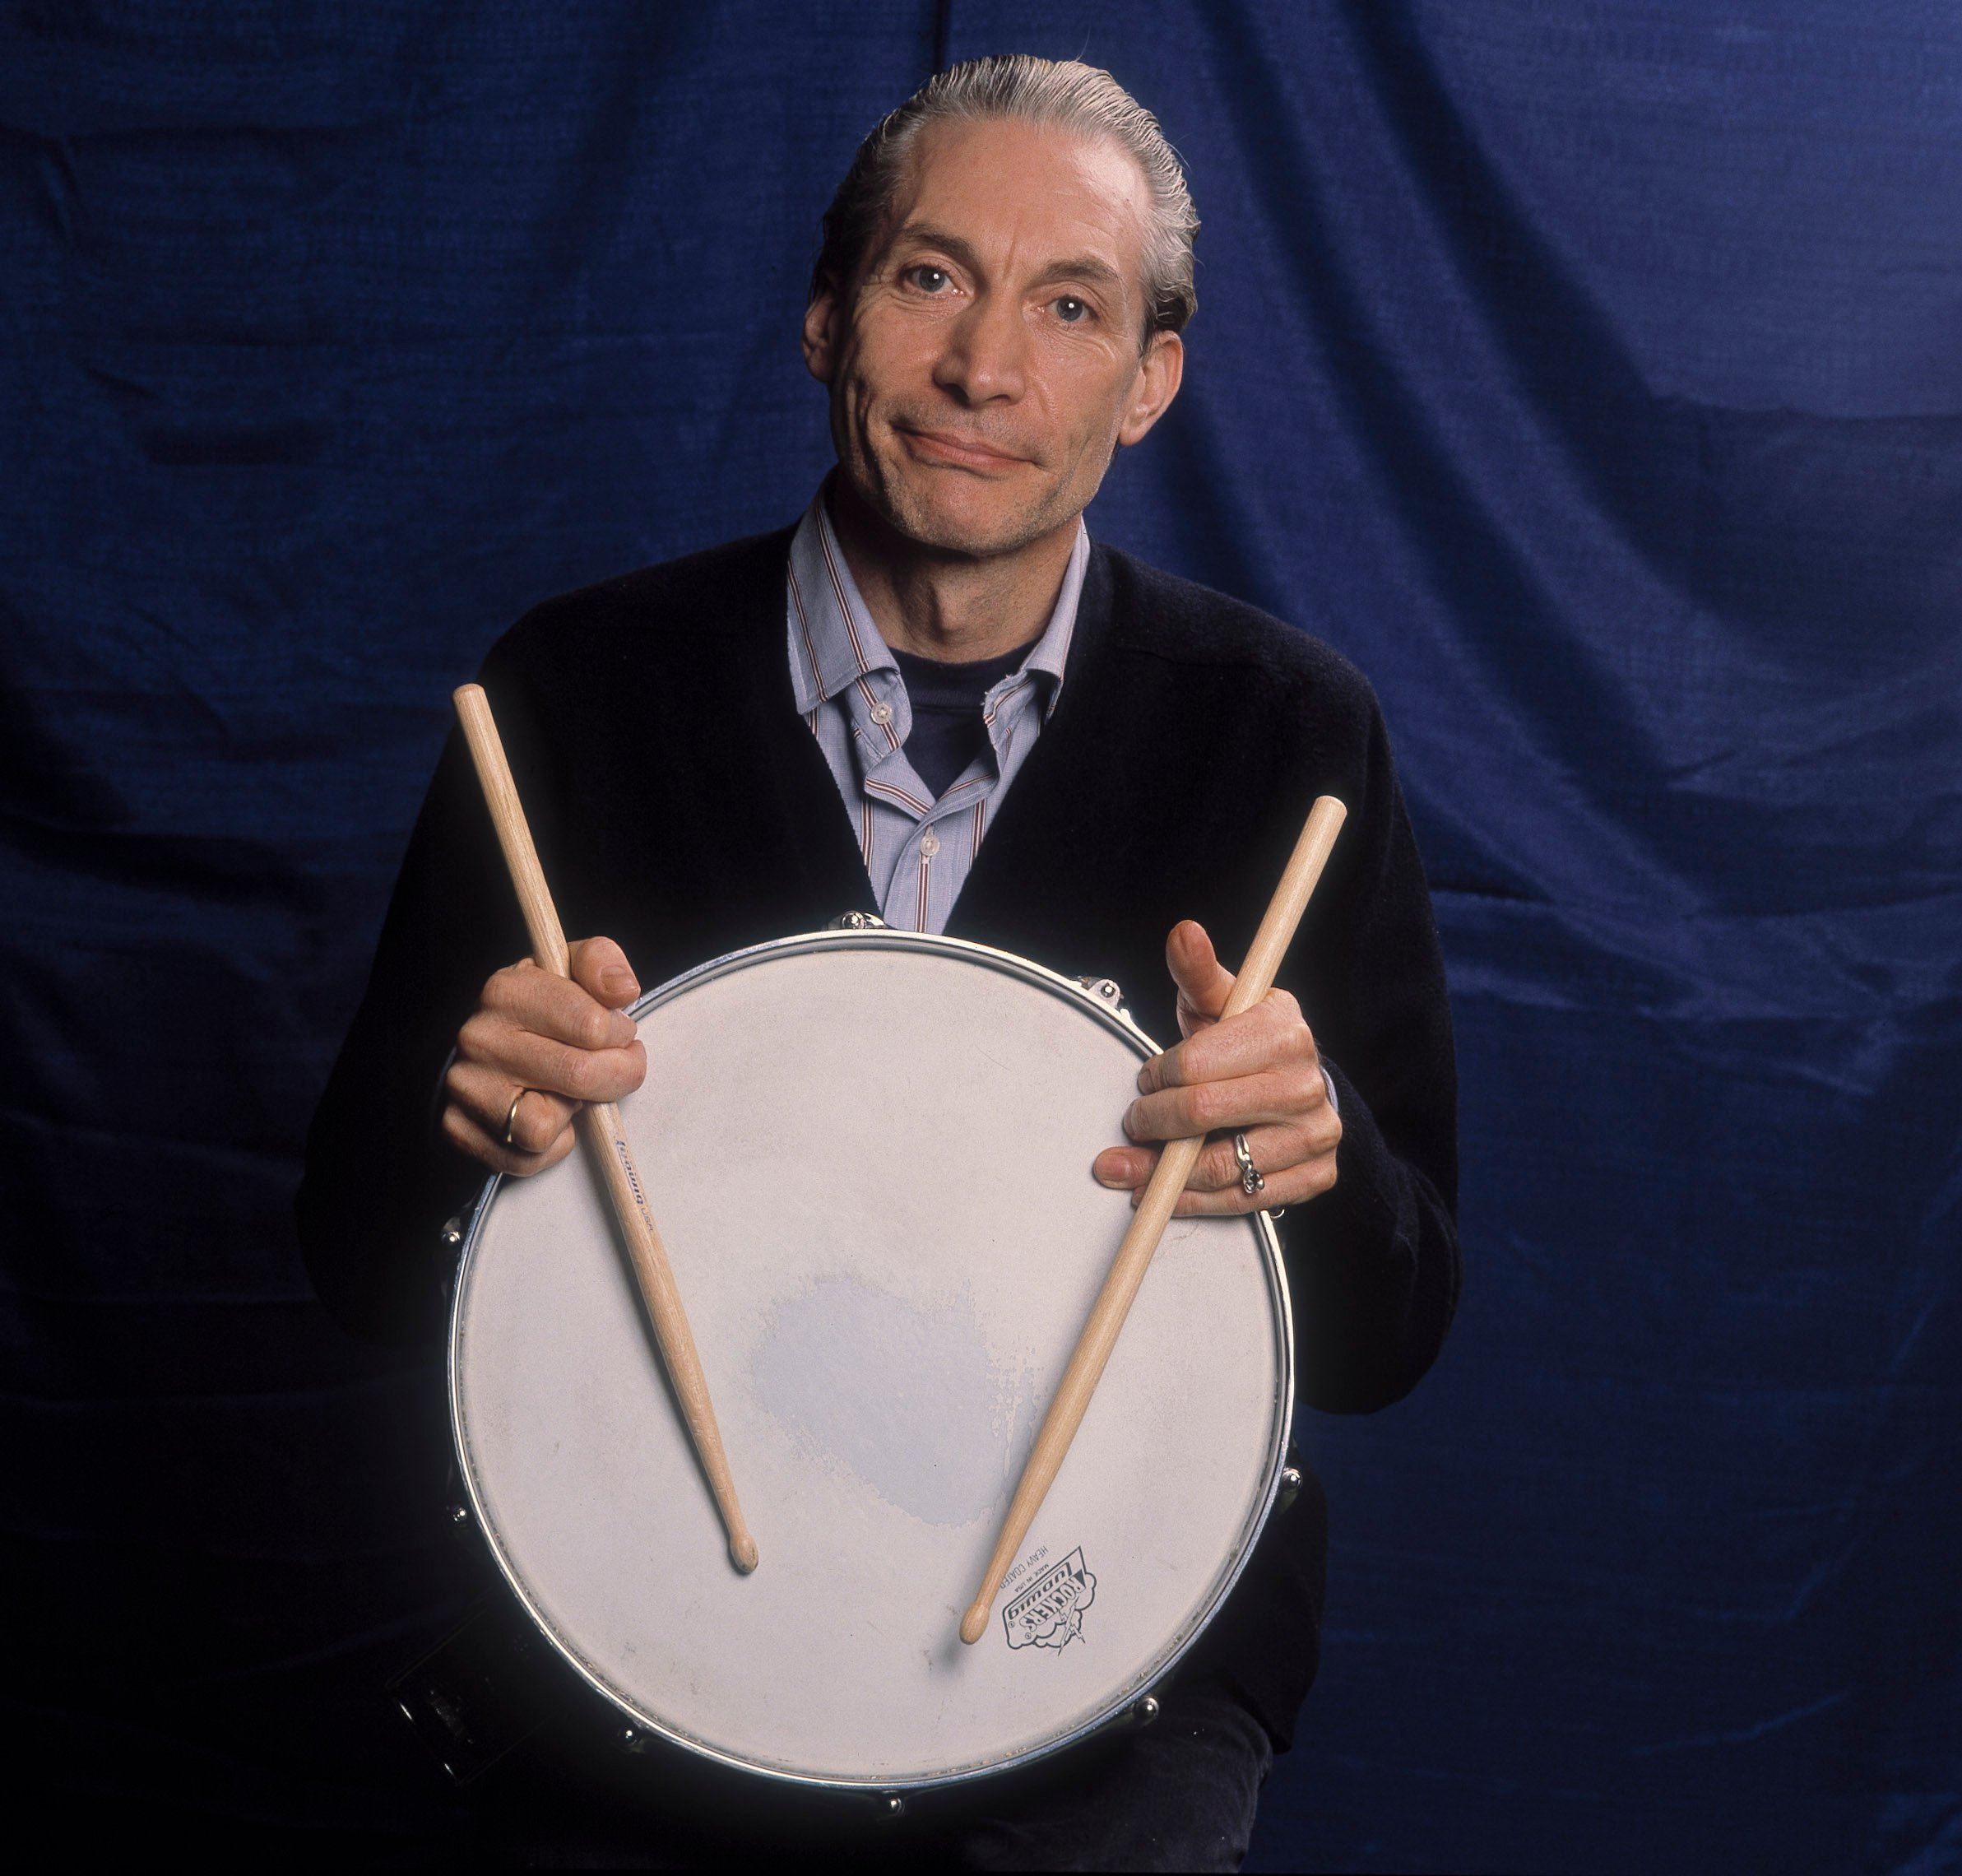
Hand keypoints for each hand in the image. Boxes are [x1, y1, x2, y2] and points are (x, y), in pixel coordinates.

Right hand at [441, 937, 646, 1174]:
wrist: (484, 1049)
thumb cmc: (541, 1011)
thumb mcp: (569, 969)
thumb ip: (601, 963)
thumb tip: (623, 990)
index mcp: (506, 991)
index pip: (593, 1026)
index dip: (621, 1035)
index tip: (618, 1033)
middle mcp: (479, 1039)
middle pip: (579, 1077)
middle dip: (615, 1077)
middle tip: (614, 1067)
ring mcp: (465, 1088)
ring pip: (543, 1127)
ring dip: (571, 1113)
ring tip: (569, 1089)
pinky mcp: (459, 1131)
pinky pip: (526, 1158)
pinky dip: (550, 1144)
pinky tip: (548, 1113)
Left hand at [1092, 919, 1340, 1215]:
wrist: (1294, 1088)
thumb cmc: (1244, 1042)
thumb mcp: (1220, 1001)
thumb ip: (1196, 971)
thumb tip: (1183, 933)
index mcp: (1283, 1031)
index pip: (1196, 1063)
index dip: (1157, 1076)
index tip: (1145, 1080)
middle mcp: (1306, 1083)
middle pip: (1203, 1113)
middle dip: (1152, 1122)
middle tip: (1132, 1123)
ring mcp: (1314, 1133)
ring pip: (1219, 1165)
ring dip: (1160, 1173)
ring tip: (1127, 1169)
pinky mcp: (1314, 1175)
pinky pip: (1242, 1199)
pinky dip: (1194, 1201)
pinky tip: (1165, 1192)